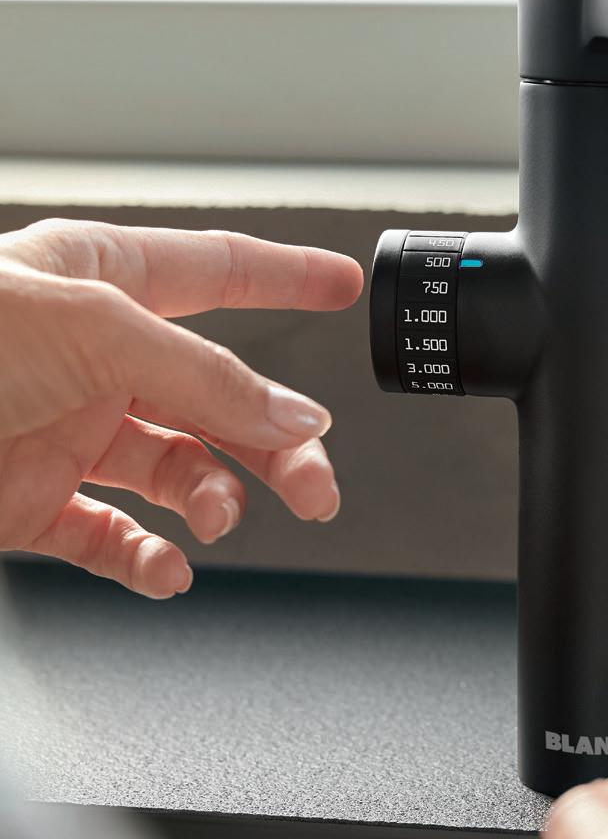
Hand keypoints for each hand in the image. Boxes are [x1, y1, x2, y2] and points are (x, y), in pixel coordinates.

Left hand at [0, 218, 362, 598]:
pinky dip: (148, 559)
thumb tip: (294, 417)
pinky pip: (114, 537)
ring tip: (217, 519)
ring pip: (177, 470)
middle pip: (216, 397)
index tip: (344, 285)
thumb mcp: (93, 331)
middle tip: (313, 484)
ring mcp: (64, 431)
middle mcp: (90, 357)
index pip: (216, 271)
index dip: (286, 276)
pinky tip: (165, 567)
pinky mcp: (33, 503)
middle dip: (275, 441)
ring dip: (214, 501)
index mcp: (99, 281)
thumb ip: (207, 377)